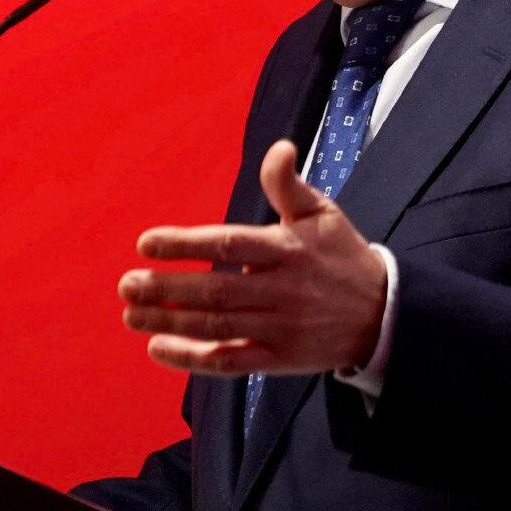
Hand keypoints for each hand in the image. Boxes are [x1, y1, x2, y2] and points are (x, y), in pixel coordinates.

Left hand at [118, 139, 386, 375]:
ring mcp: (280, 328)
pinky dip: (193, 360)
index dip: (185, 244)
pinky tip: (158, 348)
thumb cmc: (342, 256)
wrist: (385, 314)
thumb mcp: (323, 214)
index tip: (146, 243)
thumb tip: (279, 148)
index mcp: (287, 250)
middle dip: (166, 289)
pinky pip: (231, 362)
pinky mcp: (280, 359)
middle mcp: (281, 291)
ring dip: (169, 322)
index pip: (229, 245)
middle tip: (126, 284)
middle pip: (215, 292)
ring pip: (216, 328)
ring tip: (131, 313)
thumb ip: (289, 185)